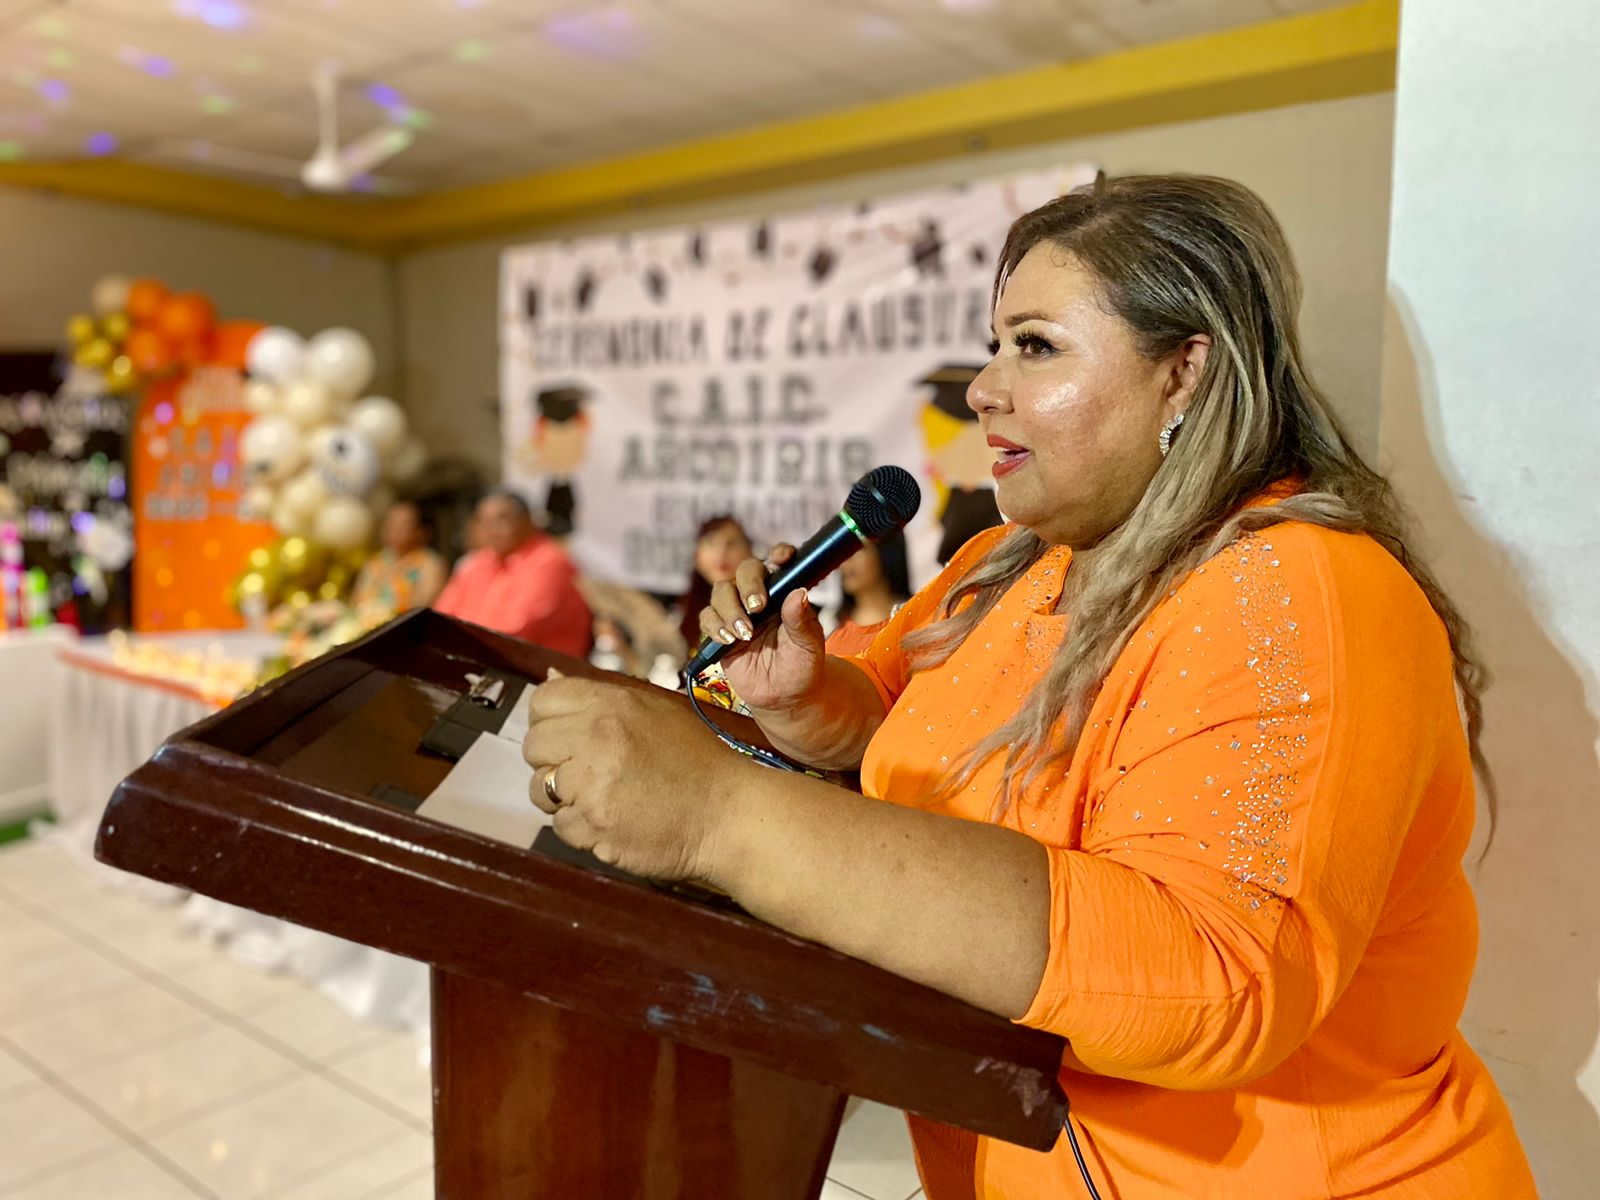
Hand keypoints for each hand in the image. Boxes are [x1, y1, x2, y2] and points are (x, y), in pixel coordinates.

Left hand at [522, 670, 744, 881]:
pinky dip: (582, 828)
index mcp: (612, 704)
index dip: (548, 720)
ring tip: (601, 797)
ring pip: (540, 789)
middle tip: (585, 771)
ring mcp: (593, 785)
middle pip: (533, 746)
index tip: (566, 737)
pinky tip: (614, 820)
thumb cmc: (697, 761)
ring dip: (563, 797)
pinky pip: (561, 826)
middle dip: (553, 761)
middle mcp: (597, 738)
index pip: (543, 700)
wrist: (729, 813)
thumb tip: (548, 676)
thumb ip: (600, 695)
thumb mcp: (656, 710)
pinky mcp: (594, 826)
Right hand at [698, 544, 826, 711]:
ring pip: (721, 591)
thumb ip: (802, 621)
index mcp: (784, 591)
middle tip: (757, 607)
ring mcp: (737, 610)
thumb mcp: (808, 646)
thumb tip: (798, 593)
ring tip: (745, 634)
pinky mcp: (720, 629)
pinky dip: (715, 626)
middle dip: (749, 585)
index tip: (782, 559)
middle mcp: (759, 595)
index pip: (779, 562)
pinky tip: (729, 641)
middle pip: (744, 570)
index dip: (779, 554)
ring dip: (730, 610)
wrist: (783, 696)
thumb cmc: (801, 665)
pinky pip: (707, 617)